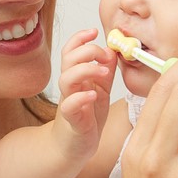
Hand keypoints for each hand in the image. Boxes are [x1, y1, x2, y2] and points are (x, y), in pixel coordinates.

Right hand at [53, 28, 116, 159]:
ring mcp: (69, 101)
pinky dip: (81, 97)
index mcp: (77, 76)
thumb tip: (112, 50)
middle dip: (87, 51)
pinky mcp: (71, 119)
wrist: (75, 146)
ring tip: (102, 72)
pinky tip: (93, 95)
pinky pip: (70, 105)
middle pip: (68, 59)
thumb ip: (105, 71)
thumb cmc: (87, 117)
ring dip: (85, 70)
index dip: (80, 38)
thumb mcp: (101, 90)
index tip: (95, 31)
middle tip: (104, 56)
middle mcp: (70, 86)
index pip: (71, 50)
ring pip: (66, 78)